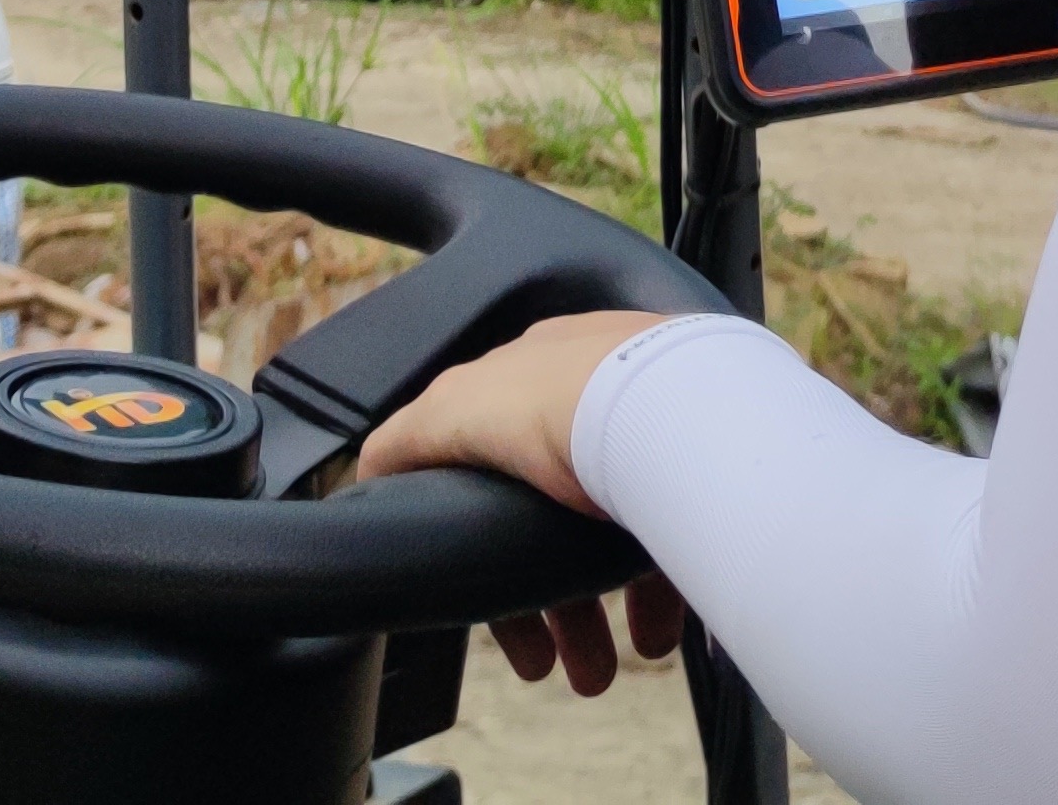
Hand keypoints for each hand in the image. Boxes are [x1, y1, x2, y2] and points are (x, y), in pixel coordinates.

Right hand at [348, 308, 693, 697]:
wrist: (673, 410)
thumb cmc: (562, 403)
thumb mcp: (453, 413)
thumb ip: (405, 444)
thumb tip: (368, 475)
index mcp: (527, 382)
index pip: (482, 475)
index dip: (472, 551)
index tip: (478, 613)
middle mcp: (585, 404)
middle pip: (545, 521)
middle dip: (545, 606)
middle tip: (553, 668)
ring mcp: (640, 441)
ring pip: (603, 543)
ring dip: (593, 616)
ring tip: (597, 675)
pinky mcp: (689, 475)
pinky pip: (665, 546)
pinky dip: (653, 599)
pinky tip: (655, 638)